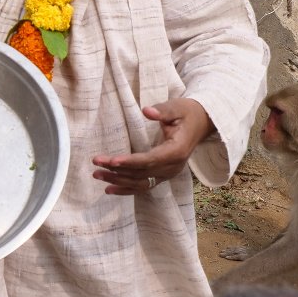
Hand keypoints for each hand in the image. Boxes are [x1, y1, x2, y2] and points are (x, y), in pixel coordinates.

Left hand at [91, 98, 213, 195]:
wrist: (201, 123)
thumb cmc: (188, 113)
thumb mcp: (178, 107)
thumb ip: (163, 110)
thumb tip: (147, 111)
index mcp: (177, 151)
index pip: (150, 160)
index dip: (130, 162)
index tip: (112, 161)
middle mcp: (173, 167)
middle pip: (142, 173)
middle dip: (117, 170)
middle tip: (96, 165)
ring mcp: (168, 173)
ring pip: (141, 182)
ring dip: (118, 181)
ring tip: (97, 175)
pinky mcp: (163, 175)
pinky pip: (144, 186)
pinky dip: (127, 189)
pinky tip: (109, 189)